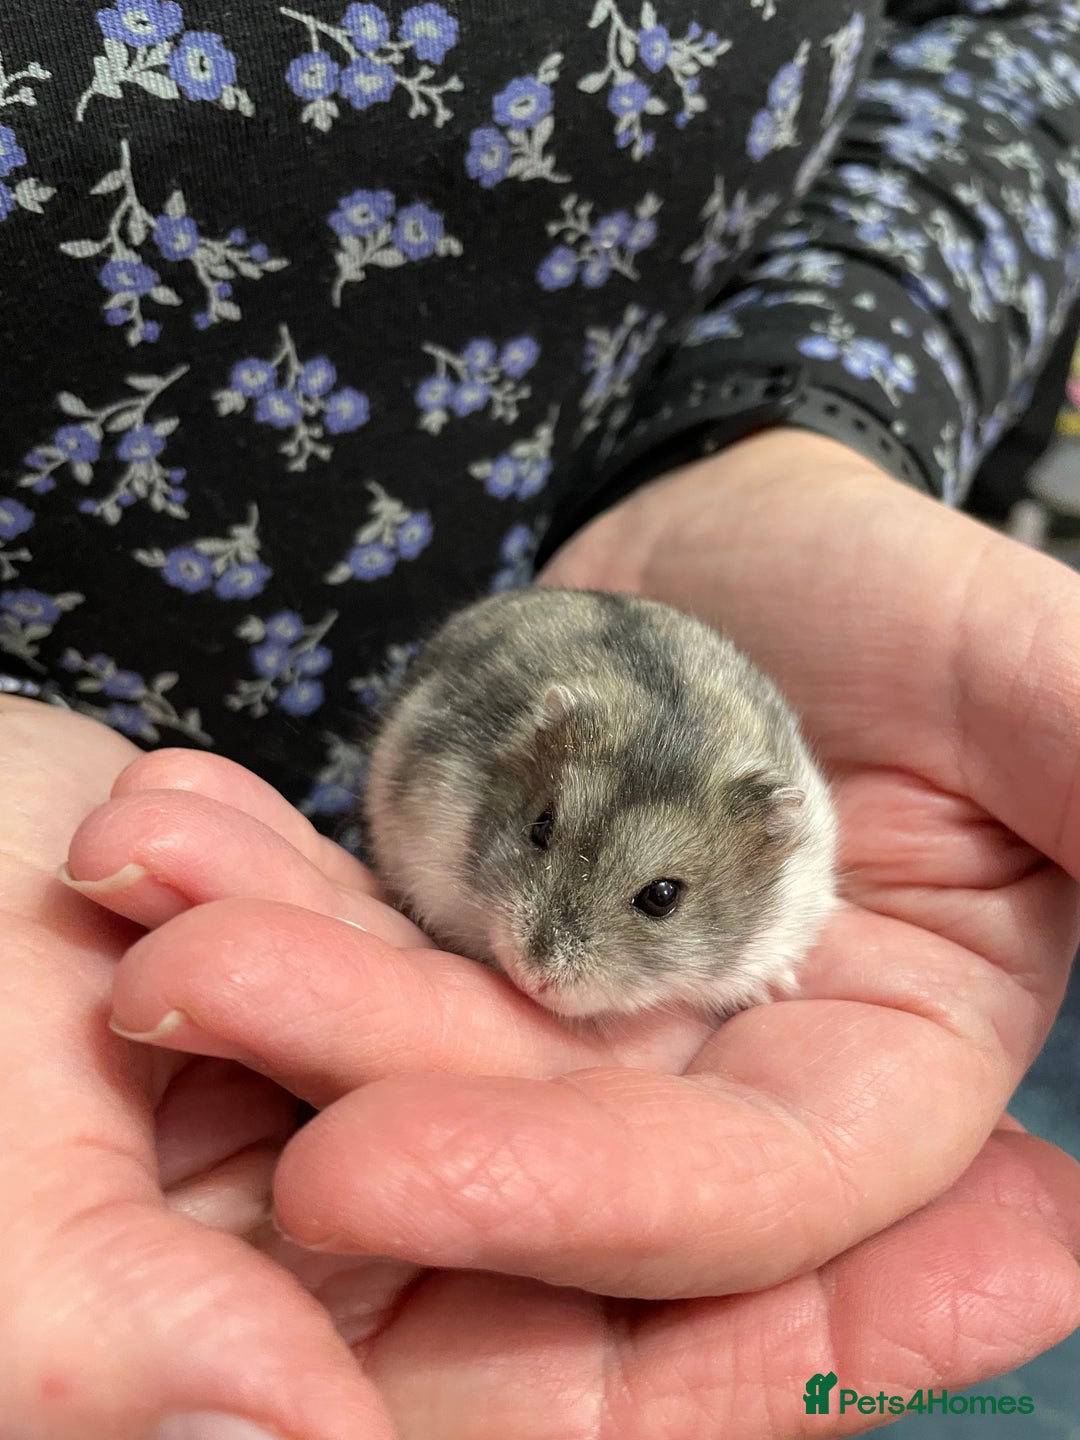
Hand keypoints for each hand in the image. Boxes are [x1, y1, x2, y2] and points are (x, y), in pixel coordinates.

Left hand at [69, 417, 1079, 1433]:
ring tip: (148, 900)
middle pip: (543, 1149)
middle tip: (189, 996)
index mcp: (883, 1074)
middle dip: (369, 1086)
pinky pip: (343, 942)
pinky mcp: (461, 943)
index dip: (574, 1205)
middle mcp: (723, 1082)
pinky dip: (249, 892)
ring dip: (272, 984)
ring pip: (418, 1053)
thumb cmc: (900, 590)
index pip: (749, 1200)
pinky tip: (155, 836)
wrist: (741, 532)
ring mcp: (576, 1023)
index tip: (363, 1159)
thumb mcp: (1025, 672)